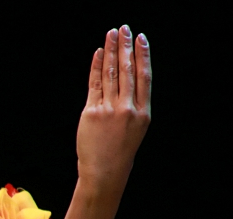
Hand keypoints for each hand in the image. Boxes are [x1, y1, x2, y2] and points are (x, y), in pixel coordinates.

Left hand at [76, 25, 151, 187]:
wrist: (104, 171)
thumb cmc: (119, 149)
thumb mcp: (136, 126)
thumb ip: (133, 103)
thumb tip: (125, 76)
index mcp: (143, 112)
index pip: (144, 77)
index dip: (143, 55)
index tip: (141, 39)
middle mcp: (128, 109)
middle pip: (127, 71)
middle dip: (125, 47)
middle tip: (123, 29)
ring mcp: (109, 110)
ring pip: (111, 74)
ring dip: (110, 51)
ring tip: (110, 36)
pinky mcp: (92, 113)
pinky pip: (94, 84)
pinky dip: (96, 67)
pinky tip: (98, 54)